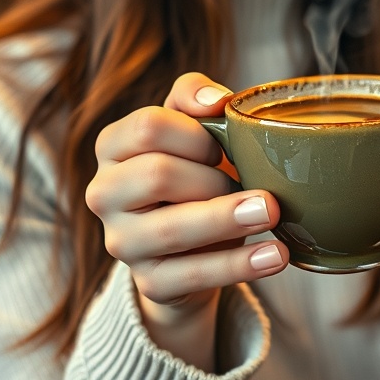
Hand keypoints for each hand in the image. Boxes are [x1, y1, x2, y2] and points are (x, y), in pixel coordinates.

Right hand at [85, 73, 288, 365]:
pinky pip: (192, 276)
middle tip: (256, 182)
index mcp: (112, 147)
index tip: (223, 146)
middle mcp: (105, 194)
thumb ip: (193, 97)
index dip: (194, 134)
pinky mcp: (149, 282)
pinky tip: (275, 255)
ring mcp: (123, 242)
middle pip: (157, 175)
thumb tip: (216, 101)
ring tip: (272, 212)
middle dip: (213, 178)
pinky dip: (238, 266)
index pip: (147, 127)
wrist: (190, 244)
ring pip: (172, 229)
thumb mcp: (190, 128)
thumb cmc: (193, 170)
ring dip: (227, 219)